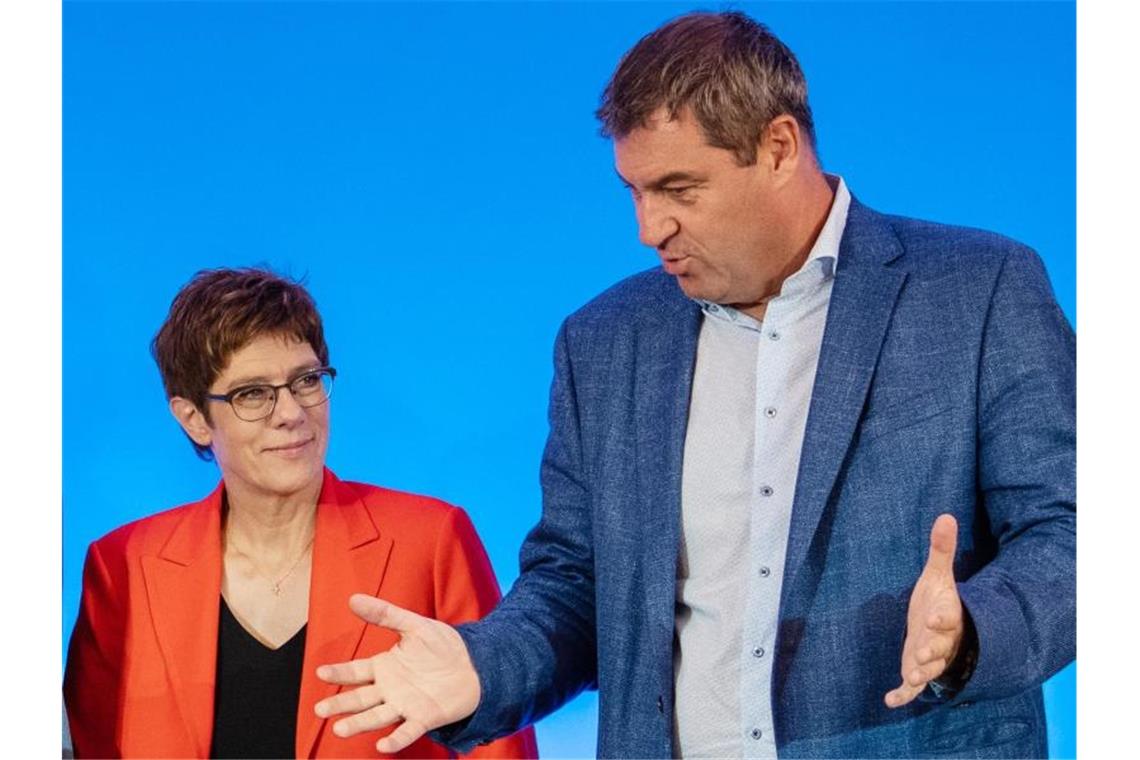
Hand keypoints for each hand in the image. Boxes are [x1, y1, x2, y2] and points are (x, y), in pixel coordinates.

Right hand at [314, 594, 481, 752]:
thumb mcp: (414, 625)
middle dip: (340, 704)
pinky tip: (383, 746)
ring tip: (339, 729)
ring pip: (377, 717)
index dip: (339, 673)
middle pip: (360, 698)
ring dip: (359, 723)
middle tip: (320, 710)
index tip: (320, 672)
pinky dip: (396, 739)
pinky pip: (408, 731)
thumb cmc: (442, 646)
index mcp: (385, 667)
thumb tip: (353, 598)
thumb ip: (385, 614)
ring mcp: (405, 705)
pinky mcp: (425, 718)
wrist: (475, 664)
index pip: (356, 671)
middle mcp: (390, 689)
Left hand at [884, 514, 964, 708]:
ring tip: (909, 676)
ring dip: (920, 673)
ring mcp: (931, 659)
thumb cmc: (939, 601)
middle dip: (932, 650)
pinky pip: (914, 688)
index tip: (934, 615)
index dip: (942, 617)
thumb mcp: (939, 576)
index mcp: (948, 616)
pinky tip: (890, 701)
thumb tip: (946, 515)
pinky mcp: (918, 672)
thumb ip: (941, 550)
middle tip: (922, 652)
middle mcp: (942, 641)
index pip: (948, 617)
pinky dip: (903, 695)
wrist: (943, 630)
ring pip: (930, 669)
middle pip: (940, 646)